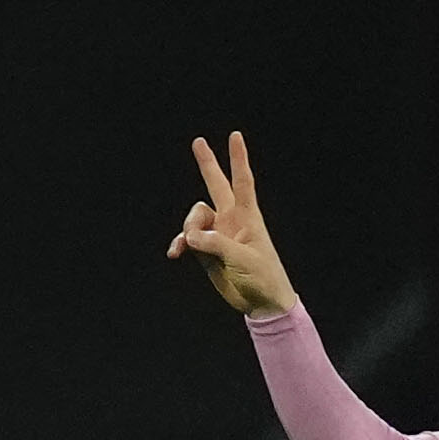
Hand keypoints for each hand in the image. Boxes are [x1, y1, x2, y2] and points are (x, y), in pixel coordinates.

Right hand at [166, 131, 296, 315]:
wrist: (261, 303)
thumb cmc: (263, 277)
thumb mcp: (243, 260)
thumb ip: (216, 245)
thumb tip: (190, 237)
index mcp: (248, 217)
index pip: (243, 181)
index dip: (238, 159)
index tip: (235, 136)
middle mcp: (231, 220)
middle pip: (217, 186)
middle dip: (207, 164)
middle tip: (198, 142)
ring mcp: (217, 234)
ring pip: (195, 217)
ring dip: (188, 228)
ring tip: (188, 245)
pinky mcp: (206, 251)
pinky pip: (187, 240)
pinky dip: (179, 244)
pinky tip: (175, 253)